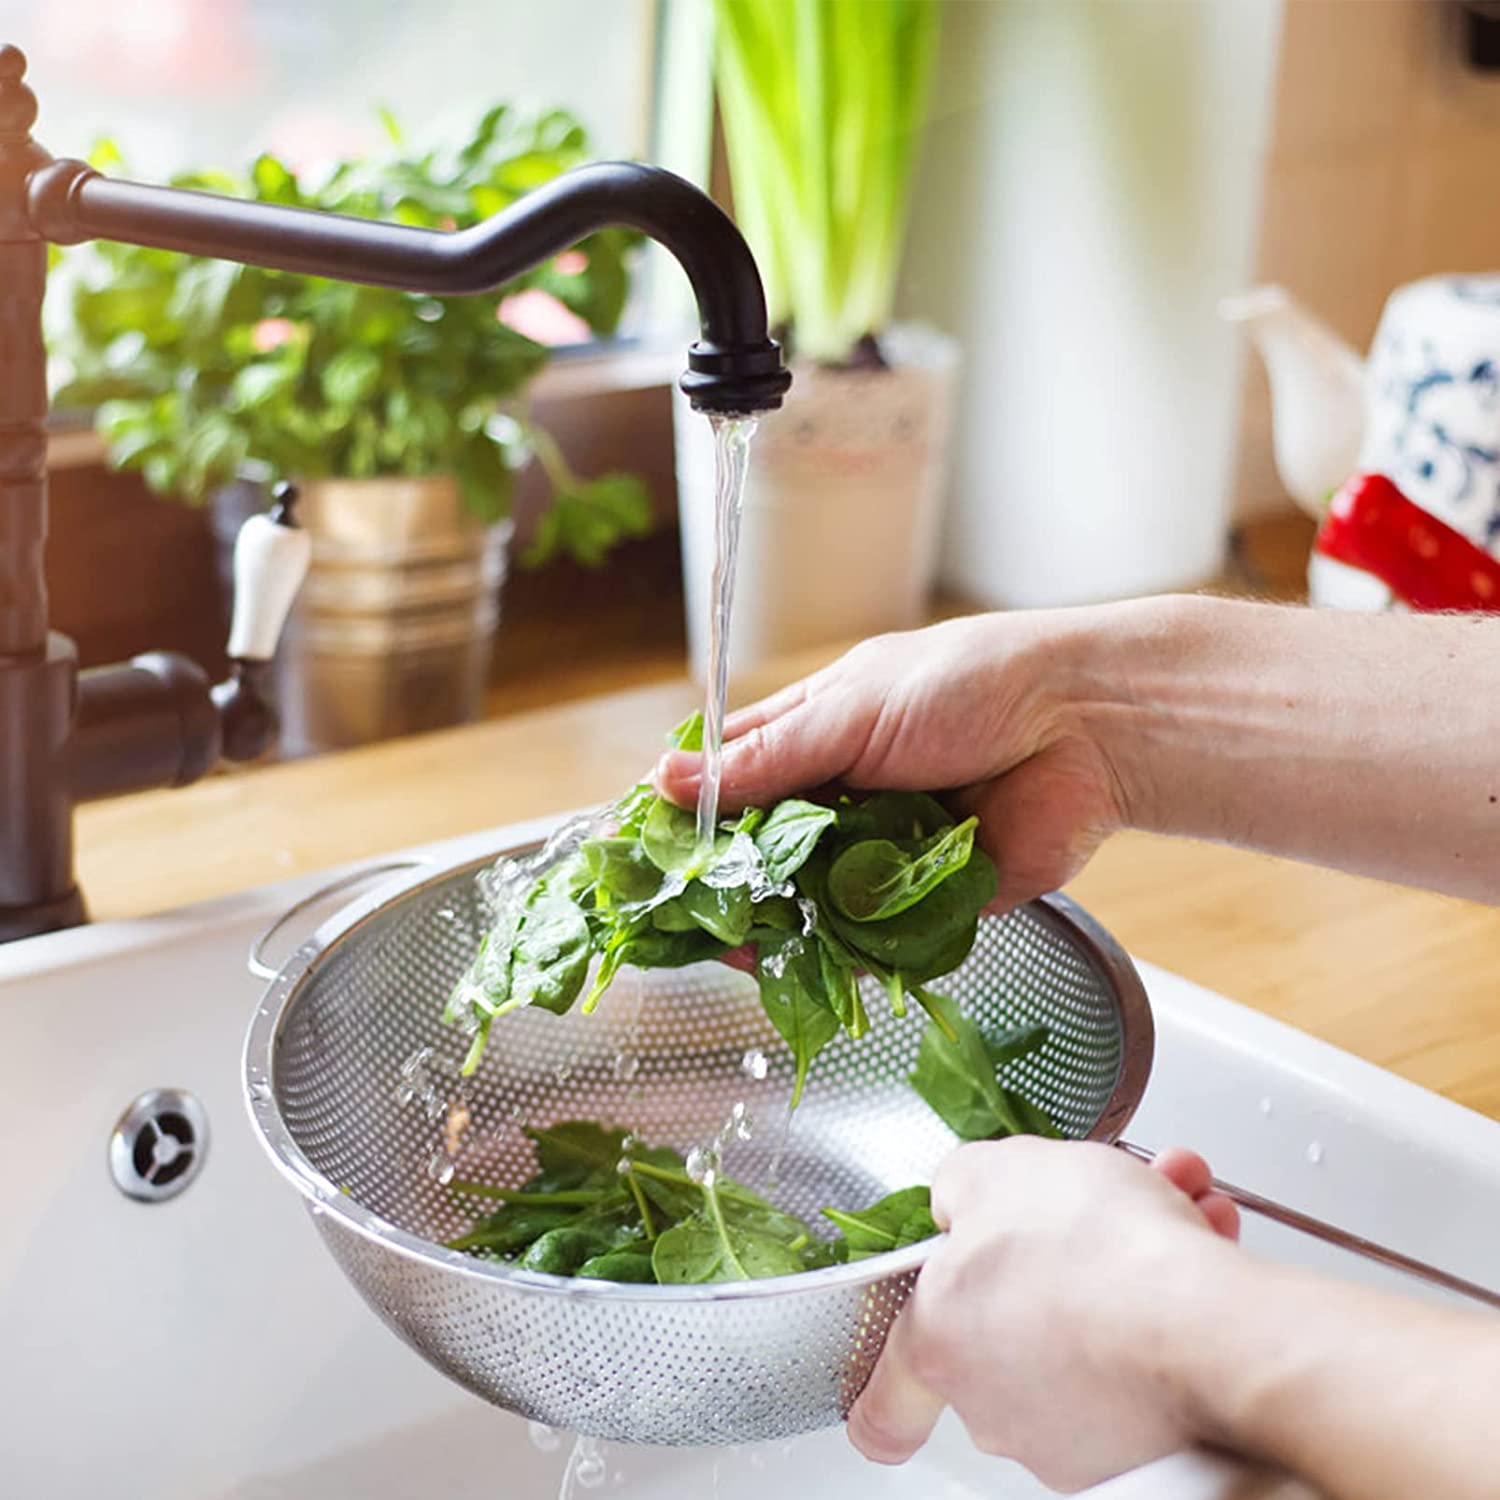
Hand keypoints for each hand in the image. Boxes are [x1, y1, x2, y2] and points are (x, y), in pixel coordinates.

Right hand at [655, 611, 1131, 910]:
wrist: (1084, 728)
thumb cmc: (970, 686)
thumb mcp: (850, 713)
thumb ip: (764, 761)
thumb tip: (667, 782)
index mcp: (818, 733)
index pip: (731, 775)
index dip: (687, 811)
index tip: (643, 850)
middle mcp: (843, 795)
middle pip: (763, 851)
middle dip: (728, 884)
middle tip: (685, 916)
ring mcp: (882, 850)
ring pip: (809, 901)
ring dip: (777, 924)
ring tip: (741, 946)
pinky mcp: (927, 900)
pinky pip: (871, 938)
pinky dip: (841, 953)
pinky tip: (804, 966)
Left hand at [848, 1139, 1241, 1491]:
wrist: (1209, 1329)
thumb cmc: (1096, 1256)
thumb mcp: (999, 1170)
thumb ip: (961, 1184)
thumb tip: (961, 1201)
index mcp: (940, 1343)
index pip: (886, 1403)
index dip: (887, 1395)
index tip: (889, 1402)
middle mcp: (997, 1406)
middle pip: (1006, 1328)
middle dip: (1051, 1259)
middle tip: (1086, 1211)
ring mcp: (1073, 1435)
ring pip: (1087, 1329)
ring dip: (1122, 1263)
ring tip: (1167, 1199)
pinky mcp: (1147, 1446)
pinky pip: (1149, 1354)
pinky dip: (1172, 1296)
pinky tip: (1199, 1235)